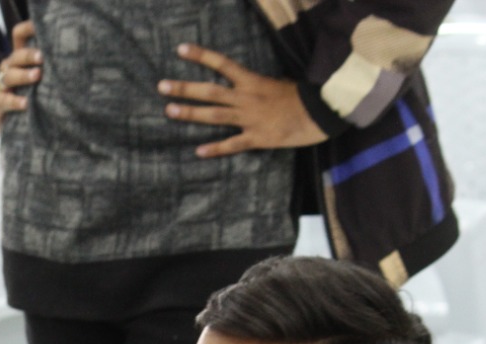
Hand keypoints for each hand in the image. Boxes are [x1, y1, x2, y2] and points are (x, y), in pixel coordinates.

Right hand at [0, 21, 41, 135]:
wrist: (6, 124)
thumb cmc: (29, 98)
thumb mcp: (39, 82)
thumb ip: (49, 70)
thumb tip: (75, 64)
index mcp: (20, 59)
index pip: (19, 35)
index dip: (28, 28)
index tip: (41, 29)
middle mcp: (9, 68)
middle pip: (16, 56)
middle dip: (29, 55)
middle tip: (43, 57)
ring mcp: (1, 85)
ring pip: (9, 76)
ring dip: (23, 75)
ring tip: (37, 76)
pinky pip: (4, 99)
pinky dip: (15, 101)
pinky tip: (26, 103)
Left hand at [157, 43, 327, 157]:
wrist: (323, 113)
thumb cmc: (303, 96)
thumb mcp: (279, 82)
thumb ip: (258, 85)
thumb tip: (244, 85)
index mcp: (253, 81)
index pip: (222, 64)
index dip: (201, 56)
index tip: (180, 50)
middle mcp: (247, 98)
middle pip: (210, 91)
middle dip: (184, 88)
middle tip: (161, 86)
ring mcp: (251, 119)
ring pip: (215, 115)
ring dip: (191, 113)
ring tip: (169, 110)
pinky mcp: (258, 138)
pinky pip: (233, 144)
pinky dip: (215, 148)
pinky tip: (198, 151)